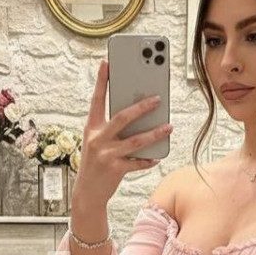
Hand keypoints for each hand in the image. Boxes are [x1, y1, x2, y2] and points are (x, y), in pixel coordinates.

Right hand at [73, 60, 172, 204]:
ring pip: (136, 140)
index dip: (101, 81)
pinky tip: (157, 156)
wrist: (87, 193)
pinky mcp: (116, 170)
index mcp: (92, 128)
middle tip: (157, 98)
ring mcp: (106, 155)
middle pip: (122, 118)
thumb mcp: (97, 142)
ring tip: (168, 126)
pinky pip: (138, 162)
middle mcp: (98, 139)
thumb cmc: (96, 162)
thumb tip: (137, 113)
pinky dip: (149, 159)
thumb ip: (112, 128)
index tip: (107, 62)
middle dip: (141, 107)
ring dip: (154, 133)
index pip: (97, 100)